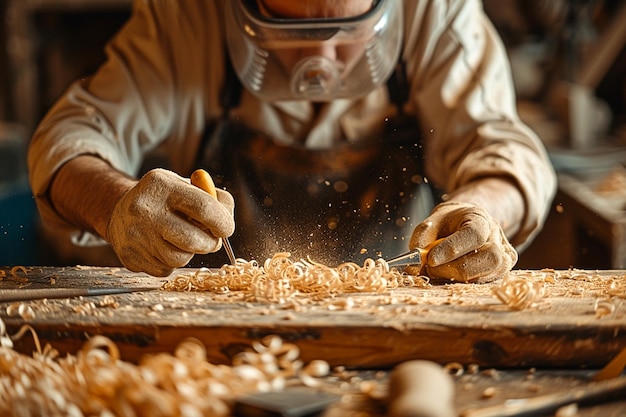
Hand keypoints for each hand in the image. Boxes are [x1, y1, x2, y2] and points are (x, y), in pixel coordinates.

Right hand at [106, 168, 234, 275]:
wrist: (120, 210)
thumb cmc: (165, 199)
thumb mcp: (185, 186)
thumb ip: (214, 199)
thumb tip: (227, 223)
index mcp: (162, 185)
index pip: (204, 208)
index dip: (223, 223)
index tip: (226, 229)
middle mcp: (145, 209)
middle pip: (194, 240)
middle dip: (210, 243)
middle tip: (210, 240)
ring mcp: (135, 235)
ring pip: (180, 259)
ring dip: (189, 253)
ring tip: (181, 239)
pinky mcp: (129, 257)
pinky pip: (165, 269)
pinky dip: (171, 262)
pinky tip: (163, 247)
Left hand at [406, 202, 516, 282]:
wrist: (465, 223)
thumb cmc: (448, 223)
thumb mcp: (432, 222)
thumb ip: (421, 239)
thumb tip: (414, 267)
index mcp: (482, 219)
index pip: (474, 235)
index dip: (452, 248)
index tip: (431, 259)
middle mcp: (498, 238)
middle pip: (489, 258)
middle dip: (455, 268)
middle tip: (431, 268)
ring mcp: (504, 258)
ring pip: (487, 275)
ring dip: (457, 278)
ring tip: (439, 271)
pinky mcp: (500, 274)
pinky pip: (483, 284)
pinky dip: (461, 284)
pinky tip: (449, 276)